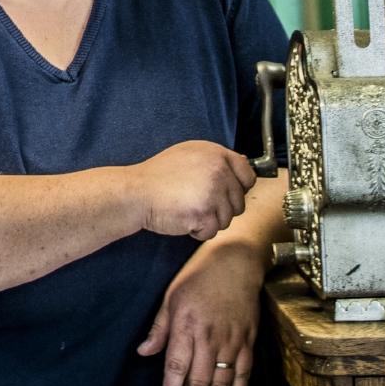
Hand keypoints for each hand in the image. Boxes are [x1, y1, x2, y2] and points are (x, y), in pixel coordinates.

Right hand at [127, 141, 255, 239]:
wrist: (136, 192)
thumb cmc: (157, 176)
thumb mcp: (188, 154)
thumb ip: (216, 160)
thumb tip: (243, 164)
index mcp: (216, 154)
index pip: (248, 175)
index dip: (239, 188)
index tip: (226, 194)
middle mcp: (218, 170)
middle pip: (239, 201)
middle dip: (221, 208)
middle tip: (197, 203)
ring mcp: (213, 192)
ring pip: (227, 219)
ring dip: (209, 221)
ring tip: (187, 209)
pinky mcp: (204, 213)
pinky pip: (212, 231)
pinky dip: (198, 231)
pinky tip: (183, 218)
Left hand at [138, 241, 265, 385]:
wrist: (236, 262)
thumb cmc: (199, 276)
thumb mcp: (170, 296)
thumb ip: (159, 328)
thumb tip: (143, 352)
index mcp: (186, 325)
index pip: (176, 365)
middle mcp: (209, 336)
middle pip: (199, 379)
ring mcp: (231, 340)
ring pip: (222, 381)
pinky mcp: (248, 340)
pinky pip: (244, 372)